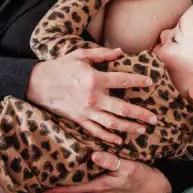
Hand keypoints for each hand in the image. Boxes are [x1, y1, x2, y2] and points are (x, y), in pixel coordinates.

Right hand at [26, 48, 156, 144]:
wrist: (38, 83)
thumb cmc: (60, 67)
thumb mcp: (80, 55)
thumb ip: (101, 54)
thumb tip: (120, 51)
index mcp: (95, 79)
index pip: (124, 80)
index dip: (139, 81)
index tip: (150, 83)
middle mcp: (94, 97)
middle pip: (123, 108)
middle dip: (141, 114)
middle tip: (154, 119)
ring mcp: (86, 111)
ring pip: (112, 123)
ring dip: (129, 128)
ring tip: (142, 130)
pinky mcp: (79, 119)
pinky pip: (96, 131)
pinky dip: (109, 137)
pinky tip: (119, 141)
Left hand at [45, 152, 171, 192]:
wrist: (157, 185)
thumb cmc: (143, 177)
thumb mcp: (128, 168)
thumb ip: (111, 162)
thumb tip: (93, 155)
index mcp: (99, 186)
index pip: (73, 189)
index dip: (57, 189)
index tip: (41, 189)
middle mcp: (98, 189)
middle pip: (73, 188)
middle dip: (58, 184)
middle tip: (42, 177)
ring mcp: (103, 188)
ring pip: (81, 185)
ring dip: (68, 181)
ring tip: (55, 173)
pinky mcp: (108, 184)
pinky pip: (90, 181)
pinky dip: (81, 177)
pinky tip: (77, 169)